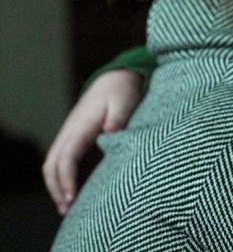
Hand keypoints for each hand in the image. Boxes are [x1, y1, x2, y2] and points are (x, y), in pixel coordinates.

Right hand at [42, 69, 142, 214]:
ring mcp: (69, 134)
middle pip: (52, 165)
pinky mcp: (74, 137)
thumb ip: (119, 118)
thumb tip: (110, 132)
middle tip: (67, 211)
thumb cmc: (122, 92)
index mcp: (80, 127)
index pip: (66, 158)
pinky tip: (72, 191)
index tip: (71, 198)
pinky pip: (61, 160)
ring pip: (52, 164)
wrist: (115, 78)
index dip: (66, 180)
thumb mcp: (125, 102)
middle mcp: (70, 132)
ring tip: (67, 208)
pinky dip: (61, 177)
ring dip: (55, 186)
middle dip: (56, 189)